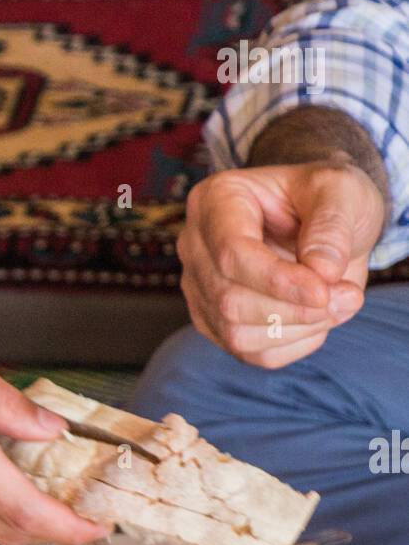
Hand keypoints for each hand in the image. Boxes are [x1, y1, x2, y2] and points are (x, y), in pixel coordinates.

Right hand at [179, 159, 385, 367]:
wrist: (321, 224)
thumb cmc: (326, 198)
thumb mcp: (342, 191)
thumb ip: (332, 226)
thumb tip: (322, 272)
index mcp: (216, 201)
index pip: (231, 253)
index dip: (277, 281)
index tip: (324, 292)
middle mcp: (196, 248)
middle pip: (229, 301)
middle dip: (294, 310)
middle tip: (348, 296)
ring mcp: (201, 290)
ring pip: (237, 334)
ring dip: (298, 329)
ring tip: (342, 303)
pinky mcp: (217, 325)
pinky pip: (252, 353)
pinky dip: (295, 343)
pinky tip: (320, 317)